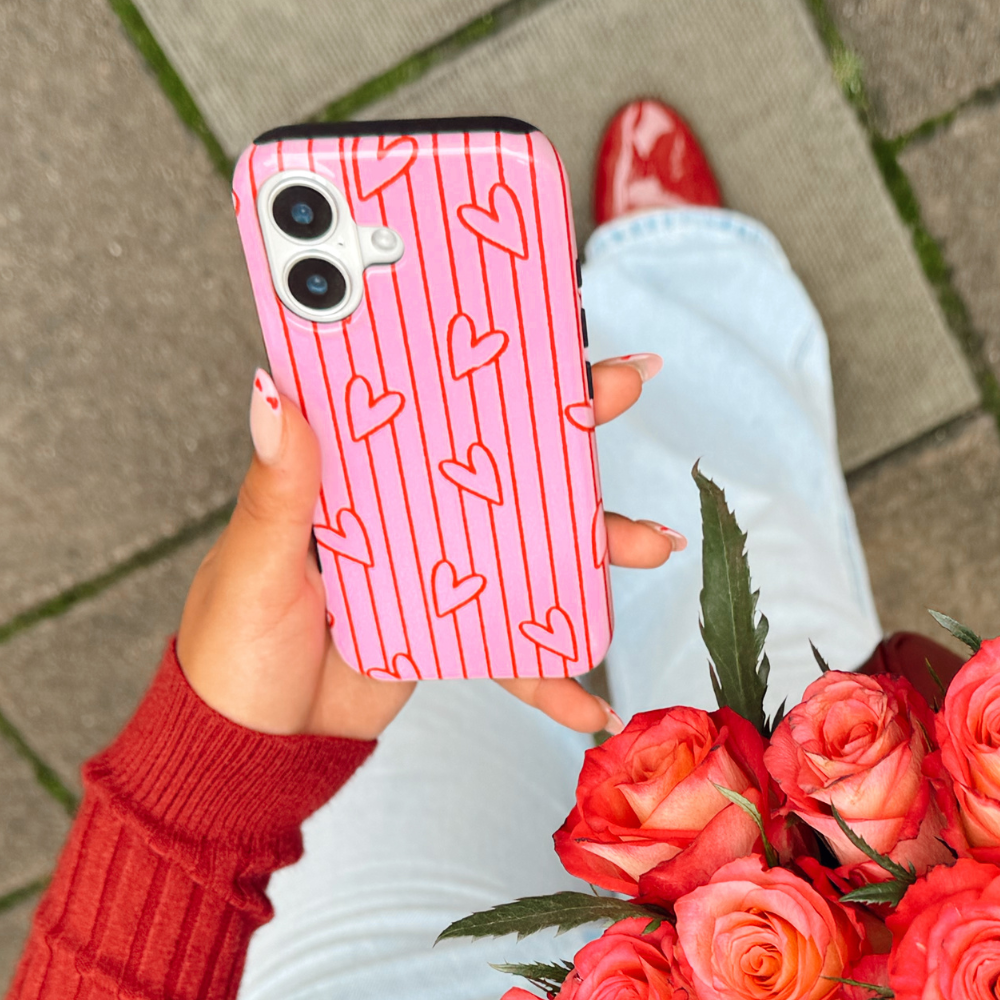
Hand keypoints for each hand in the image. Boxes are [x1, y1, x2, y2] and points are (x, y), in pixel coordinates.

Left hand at [176, 357, 683, 740]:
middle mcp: (407, 513)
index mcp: (358, 476)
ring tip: (652, 543)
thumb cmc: (233, 644)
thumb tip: (270, 391)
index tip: (539, 324)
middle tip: (625, 386)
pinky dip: (550, 674)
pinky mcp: (452, 632)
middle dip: (567, 428)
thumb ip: (275, 490)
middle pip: (500, 462)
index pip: (429, 404)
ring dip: (594, 546)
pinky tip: (590, 696)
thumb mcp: (253, 563)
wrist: (255, 744)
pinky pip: (513, 647)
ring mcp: (437, 573)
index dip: (484, 363)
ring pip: (529, 547)